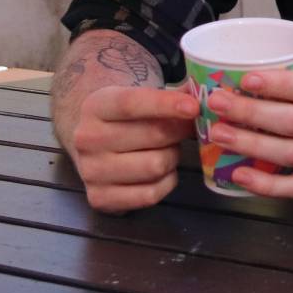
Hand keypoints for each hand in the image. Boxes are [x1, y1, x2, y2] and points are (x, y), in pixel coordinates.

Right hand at [65, 85, 198, 212]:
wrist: (94, 145)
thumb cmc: (128, 117)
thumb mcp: (141, 96)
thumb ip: (173, 94)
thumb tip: (205, 98)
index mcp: (96, 106)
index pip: (131, 104)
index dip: (165, 104)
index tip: (193, 107)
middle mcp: (87, 139)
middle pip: (153, 136)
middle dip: (178, 132)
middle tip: (185, 129)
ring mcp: (91, 172)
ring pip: (156, 166)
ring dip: (172, 157)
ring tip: (167, 149)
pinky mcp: (100, 198)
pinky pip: (151, 194)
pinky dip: (166, 182)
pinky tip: (161, 171)